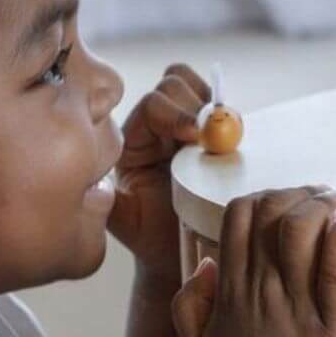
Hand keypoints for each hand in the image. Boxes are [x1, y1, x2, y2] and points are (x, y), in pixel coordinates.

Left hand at [107, 62, 209, 292]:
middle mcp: (158, 128)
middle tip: (210, 142)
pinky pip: (222, 107)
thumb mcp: (124, 221)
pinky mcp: (216, 134)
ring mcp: (189, 128)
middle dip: (195, 107)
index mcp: (132, 141)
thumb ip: (109, 198)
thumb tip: (104, 176)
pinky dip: (229, 117)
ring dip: (213, 109)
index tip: (194, 138)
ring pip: (198, 87)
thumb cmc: (152, 240)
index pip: (151, 103)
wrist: (183, 253)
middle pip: (174, 83)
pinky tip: (231, 142)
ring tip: (220, 141)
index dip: (174, 113)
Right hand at [171, 186, 335, 336]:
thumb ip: (191, 303)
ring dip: (323, 207)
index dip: (269, 195)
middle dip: (301, 193)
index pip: (240, 213)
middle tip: (326, 202)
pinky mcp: (334, 333)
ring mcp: (295, 312)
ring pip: (300, 229)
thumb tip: (207, 260)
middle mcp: (259, 294)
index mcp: (230, 293)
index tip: (293, 207)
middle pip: (271, 211)